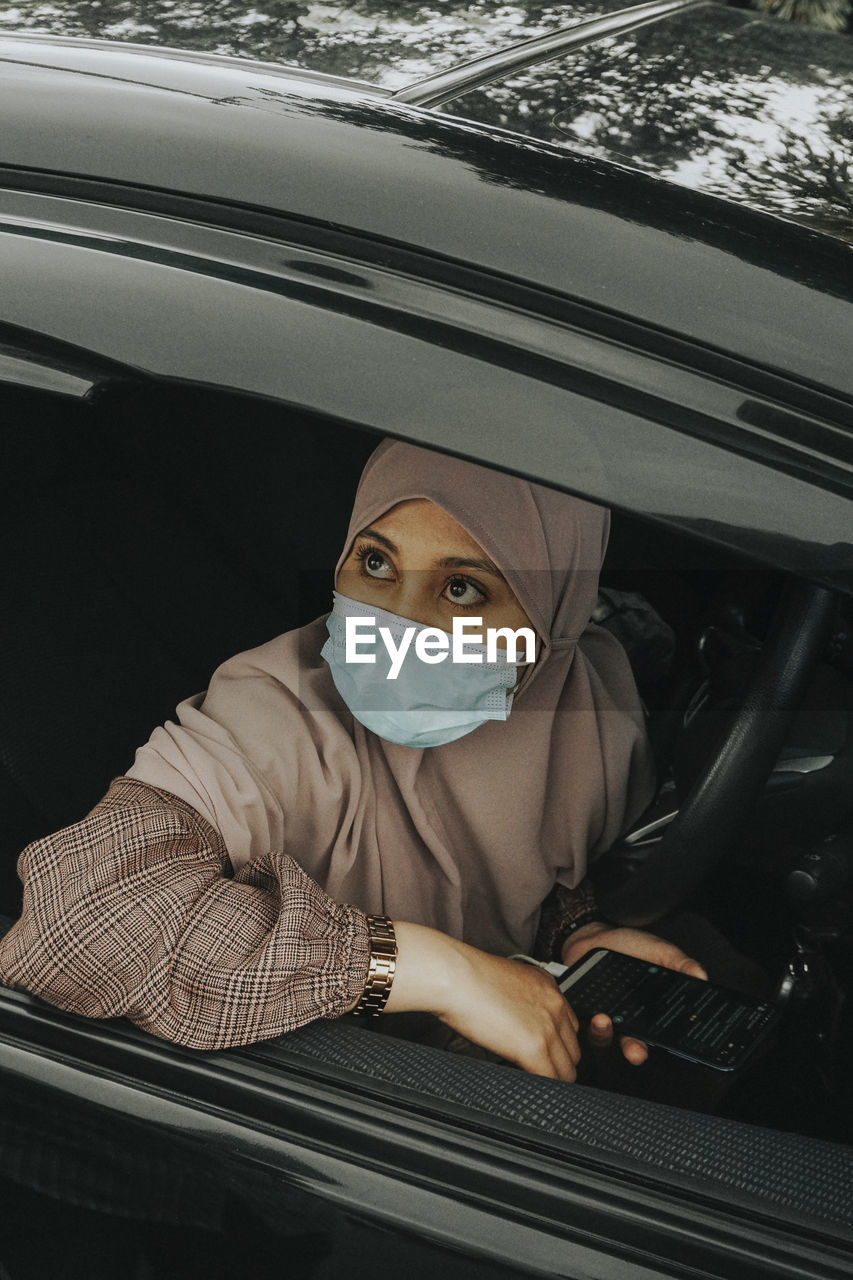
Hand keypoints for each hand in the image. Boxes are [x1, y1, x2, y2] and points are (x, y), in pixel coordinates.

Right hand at [384, 922, 581, 1080]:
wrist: (454, 975)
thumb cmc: (466, 977)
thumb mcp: (505, 982)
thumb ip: (520, 1002)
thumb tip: (516, 1024)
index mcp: (547, 985)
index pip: (570, 1025)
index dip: (557, 1043)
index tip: (546, 1052)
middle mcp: (554, 1003)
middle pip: (573, 1048)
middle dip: (558, 1062)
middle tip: (539, 1071)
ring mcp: (548, 1026)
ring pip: (567, 1069)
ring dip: (553, 1079)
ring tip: (534, 1084)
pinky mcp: (534, 1047)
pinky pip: (551, 1079)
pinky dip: (543, 1088)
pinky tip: (529, 1088)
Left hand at [561, 921, 706, 1065]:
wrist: (594, 934)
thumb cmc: (628, 945)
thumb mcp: (660, 950)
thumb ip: (680, 963)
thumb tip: (701, 977)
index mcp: (647, 1010)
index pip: (658, 1032)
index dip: (664, 1043)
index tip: (669, 1045)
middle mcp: (627, 1018)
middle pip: (632, 1043)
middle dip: (635, 1051)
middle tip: (636, 1052)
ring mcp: (604, 1015)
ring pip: (605, 1038)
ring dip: (605, 1034)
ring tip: (604, 1020)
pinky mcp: (582, 1009)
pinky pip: (582, 1023)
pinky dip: (587, 1022)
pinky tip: (592, 1013)